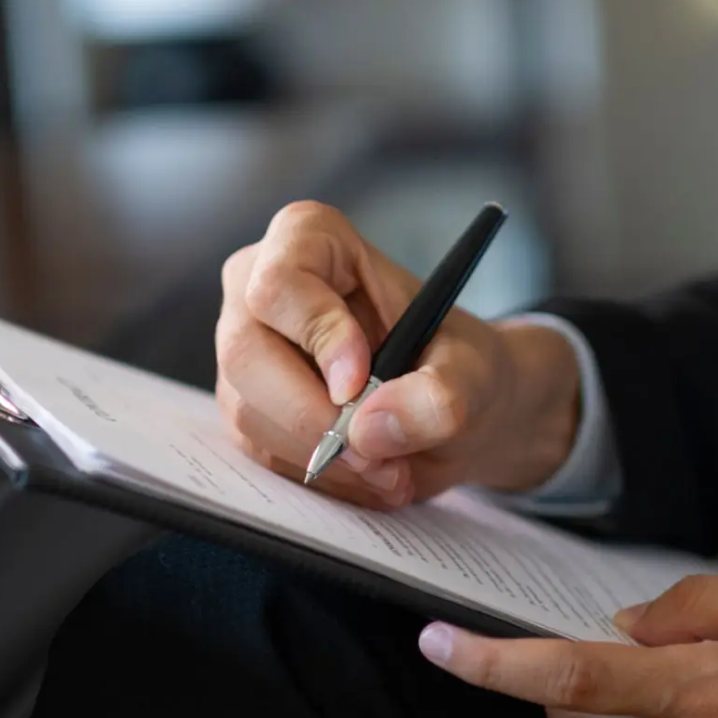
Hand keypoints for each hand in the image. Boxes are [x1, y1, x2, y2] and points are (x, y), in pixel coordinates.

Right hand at [215, 201, 580, 508]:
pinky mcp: (243, 405)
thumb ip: (441, 394)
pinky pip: (258, 452)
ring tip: (390, 469)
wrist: (449, 404)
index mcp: (308, 241)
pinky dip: (317, 476)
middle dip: (316, 418)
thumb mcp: (474, 372)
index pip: (280, 283)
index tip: (361, 382)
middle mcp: (257, 288)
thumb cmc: (455, 364)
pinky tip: (365, 472)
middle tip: (380, 456)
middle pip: (246, 355)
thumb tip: (372, 428)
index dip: (318, 335)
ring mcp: (242, 351)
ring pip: (248, 413)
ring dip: (323, 457)